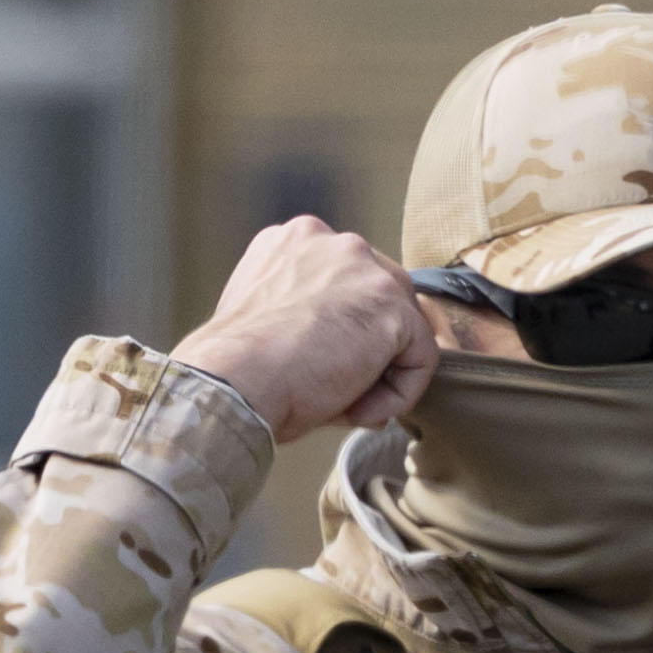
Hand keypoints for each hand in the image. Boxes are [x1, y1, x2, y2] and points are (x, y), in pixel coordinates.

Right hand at [170, 219, 435, 438]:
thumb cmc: (236, 368)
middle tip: (338, 392)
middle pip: (380, 296)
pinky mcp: (391, 307)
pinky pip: (420, 356)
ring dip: (380, 372)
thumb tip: (352, 368)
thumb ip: (312, 326)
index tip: (316, 368)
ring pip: (402, 325)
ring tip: (345, 404)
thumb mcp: (269, 326)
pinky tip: (357, 411)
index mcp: (294, 241)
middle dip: (368, 348)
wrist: (233, 381)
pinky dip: (398, 393)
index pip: (343, 283)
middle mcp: (332, 241)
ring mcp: (365, 269)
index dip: (340, 333)